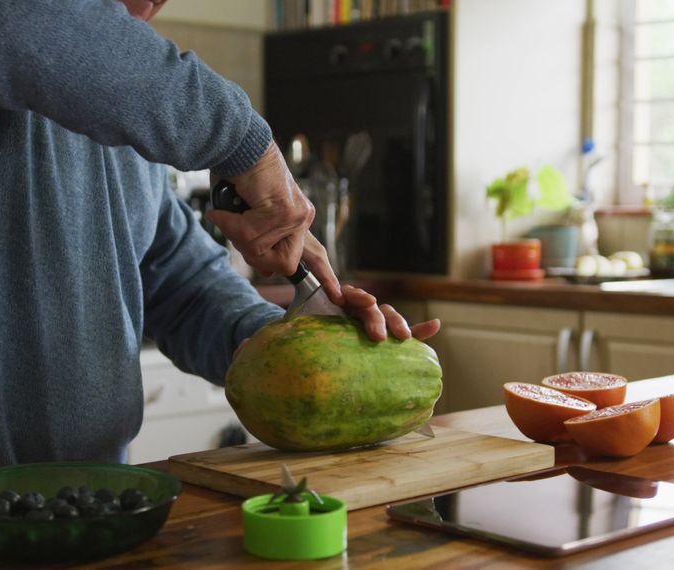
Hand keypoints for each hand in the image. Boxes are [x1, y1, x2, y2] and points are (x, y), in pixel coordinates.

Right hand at [205, 141, 342, 302]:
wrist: (237, 144)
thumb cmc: (238, 176)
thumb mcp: (248, 216)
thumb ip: (258, 242)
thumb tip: (265, 268)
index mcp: (296, 219)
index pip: (316, 253)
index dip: (325, 276)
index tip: (337, 295)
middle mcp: (302, 217)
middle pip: (283, 265)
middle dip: (257, 256)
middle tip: (240, 232)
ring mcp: (295, 215)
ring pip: (261, 252)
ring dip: (238, 234)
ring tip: (233, 210)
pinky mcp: (283, 210)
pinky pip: (251, 235)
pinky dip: (233, 223)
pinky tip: (230, 205)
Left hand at [232, 285, 440, 358]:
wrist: (301, 339)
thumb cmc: (290, 338)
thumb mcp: (273, 338)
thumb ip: (258, 343)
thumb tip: (238, 351)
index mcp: (327, 304)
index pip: (343, 294)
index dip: (351, 297)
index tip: (354, 302)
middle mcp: (349, 310)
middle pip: (368, 305)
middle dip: (376, 316)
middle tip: (378, 335)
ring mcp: (364, 322)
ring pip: (386, 317)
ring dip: (398, 324)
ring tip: (405, 338)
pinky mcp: (376, 336)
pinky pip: (400, 332)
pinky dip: (418, 331)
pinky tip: (434, 330)